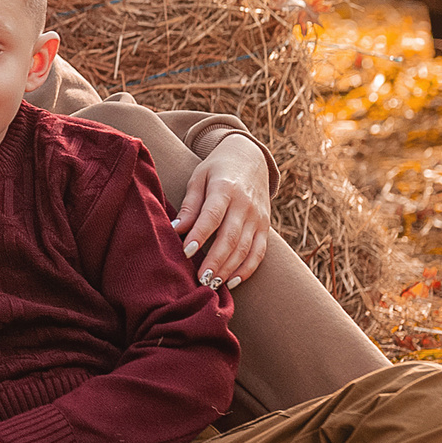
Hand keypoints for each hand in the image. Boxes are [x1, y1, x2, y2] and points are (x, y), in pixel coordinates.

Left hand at [174, 135, 272, 290]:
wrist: (250, 158)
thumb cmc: (217, 169)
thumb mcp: (198, 178)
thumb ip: (190, 204)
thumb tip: (175, 229)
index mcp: (225, 189)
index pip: (212, 215)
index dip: (199, 235)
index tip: (185, 252)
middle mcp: (245, 204)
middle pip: (231, 237)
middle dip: (215, 260)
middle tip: (200, 279)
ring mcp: (258, 217)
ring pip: (245, 248)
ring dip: (229, 268)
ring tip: (212, 284)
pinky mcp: (265, 226)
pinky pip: (259, 252)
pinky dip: (247, 269)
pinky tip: (232, 281)